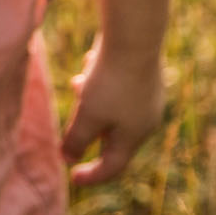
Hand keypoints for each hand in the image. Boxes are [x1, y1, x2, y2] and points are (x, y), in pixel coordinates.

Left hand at [60, 39, 165, 186]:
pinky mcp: (145, 75)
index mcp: (134, 137)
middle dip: (87, 124)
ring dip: (91, 99)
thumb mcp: (87, 114)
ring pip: (112, 108)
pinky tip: (92, 60)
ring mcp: (148, 96)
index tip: (72, 178)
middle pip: (110, 134)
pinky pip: (118, 86)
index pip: (113, 167)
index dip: (91, 176)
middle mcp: (146, 120)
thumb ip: (76, 139)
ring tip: (79, 82)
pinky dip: (101, 80)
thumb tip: (67, 158)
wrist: (135, 36)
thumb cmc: (110, 81)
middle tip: (75, 107)